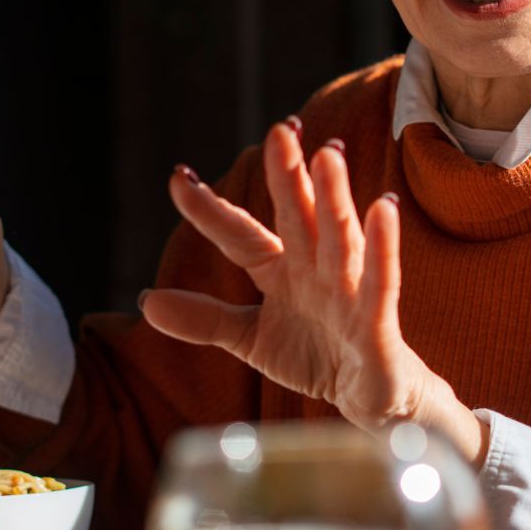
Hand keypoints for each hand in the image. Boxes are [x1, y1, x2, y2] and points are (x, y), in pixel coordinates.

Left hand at [139, 120, 485, 462]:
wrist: (370, 399)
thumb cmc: (319, 356)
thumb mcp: (252, 338)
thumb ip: (206, 318)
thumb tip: (147, 301)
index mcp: (282, 271)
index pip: (241, 236)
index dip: (211, 210)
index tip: (178, 178)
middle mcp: (315, 270)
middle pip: (298, 217)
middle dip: (288, 176)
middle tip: (278, 130)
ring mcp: (348, 292)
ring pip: (340, 237)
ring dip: (333, 198)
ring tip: (327, 153)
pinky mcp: (378, 322)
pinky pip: (381, 281)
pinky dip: (382, 248)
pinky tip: (383, 208)